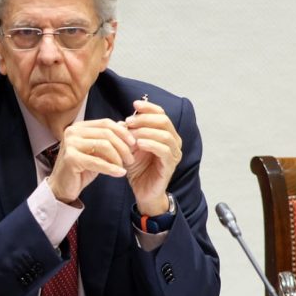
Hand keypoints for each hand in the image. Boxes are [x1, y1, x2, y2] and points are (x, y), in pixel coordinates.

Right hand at [47, 119, 134, 203]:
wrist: (63, 187)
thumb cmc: (81, 169)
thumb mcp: (97, 151)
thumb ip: (108, 139)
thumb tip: (125, 125)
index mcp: (79, 127)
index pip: (106, 123)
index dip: (122, 132)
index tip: (134, 143)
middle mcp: (73, 132)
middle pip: (106, 133)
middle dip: (123, 146)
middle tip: (131, 159)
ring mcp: (70, 144)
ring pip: (104, 145)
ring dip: (118, 157)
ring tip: (124, 167)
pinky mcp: (71, 158)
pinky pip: (97, 162)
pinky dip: (111, 168)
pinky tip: (120, 173)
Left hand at [125, 99, 181, 214]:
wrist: (143, 191)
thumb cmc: (138, 169)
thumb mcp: (130, 148)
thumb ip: (129, 134)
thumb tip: (121, 122)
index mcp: (165, 134)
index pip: (161, 114)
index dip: (149, 107)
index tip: (134, 104)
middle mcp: (174, 141)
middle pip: (164, 121)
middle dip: (145, 119)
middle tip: (128, 121)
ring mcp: (174, 153)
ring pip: (165, 134)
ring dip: (146, 131)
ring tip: (131, 134)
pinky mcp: (171, 165)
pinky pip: (164, 150)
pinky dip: (151, 144)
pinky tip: (139, 143)